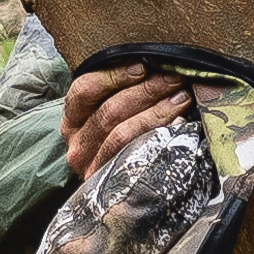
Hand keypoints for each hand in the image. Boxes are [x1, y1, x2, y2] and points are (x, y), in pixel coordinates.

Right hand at [60, 62, 191, 178]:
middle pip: (109, 112)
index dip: (114, 77)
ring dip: (157, 111)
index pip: (84, 91)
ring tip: (181, 98)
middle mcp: (76, 145)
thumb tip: (154, 66)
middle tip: (174, 79)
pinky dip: (160, 135)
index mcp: (72, 119)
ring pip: (123, 133)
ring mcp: (91, 167)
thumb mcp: (116, 108)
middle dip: (146, 91)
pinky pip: (136, 155)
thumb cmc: (125, 130)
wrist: (125, 186)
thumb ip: (126, 89)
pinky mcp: (110, 182)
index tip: (143, 67)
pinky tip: (179, 124)